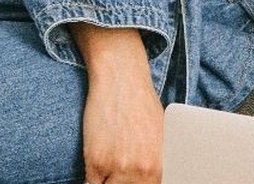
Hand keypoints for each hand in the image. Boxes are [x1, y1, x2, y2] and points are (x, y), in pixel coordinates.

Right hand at [72, 24, 164, 183]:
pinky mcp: (96, 162)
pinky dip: (93, 180)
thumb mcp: (159, 137)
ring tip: (109, 168)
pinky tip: (96, 169)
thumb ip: (155, 163)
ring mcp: (119, 167)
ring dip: (107, 181)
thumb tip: (151, 177)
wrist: (121, 80)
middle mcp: (143, 170)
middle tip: (118, 172)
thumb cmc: (141, 105)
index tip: (134, 180)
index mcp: (161, 165)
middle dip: (122, 183)